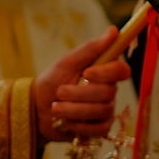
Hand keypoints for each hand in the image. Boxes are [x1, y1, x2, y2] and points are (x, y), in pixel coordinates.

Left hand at [34, 26, 131, 141]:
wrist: (36, 108)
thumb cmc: (52, 80)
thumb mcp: (67, 61)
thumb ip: (91, 48)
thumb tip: (114, 30)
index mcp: (103, 71)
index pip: (122, 70)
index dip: (107, 72)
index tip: (87, 72)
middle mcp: (109, 90)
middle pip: (108, 92)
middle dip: (80, 93)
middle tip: (60, 92)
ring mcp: (106, 110)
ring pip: (101, 110)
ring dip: (74, 109)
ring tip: (55, 107)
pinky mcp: (100, 128)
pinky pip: (98, 129)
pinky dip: (78, 125)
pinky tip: (65, 122)